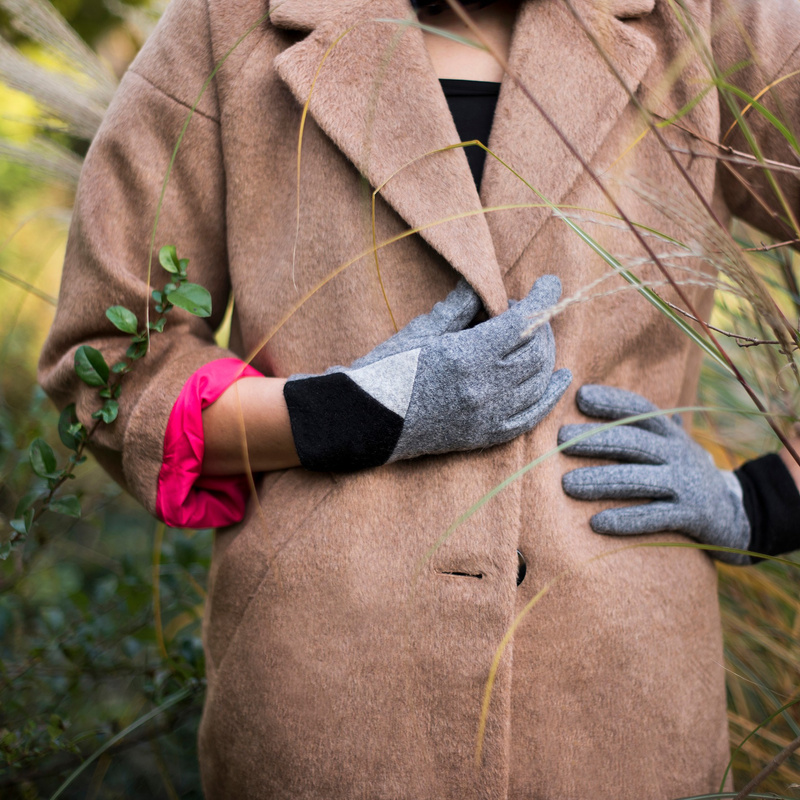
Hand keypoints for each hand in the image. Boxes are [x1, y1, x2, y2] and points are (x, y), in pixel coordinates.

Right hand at [284, 276, 571, 471]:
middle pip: (537, 351)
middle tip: (530, 311)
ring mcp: (485, 416)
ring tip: (537, 337)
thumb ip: (457, 309)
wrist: (362, 420)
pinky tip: (560, 378)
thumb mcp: (420, 332)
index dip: (542, 298)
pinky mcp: (483, 436)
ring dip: (546, 355)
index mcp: (466, 356)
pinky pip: (529, 417)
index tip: (549, 283)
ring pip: (538, 381)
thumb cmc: (385, 371)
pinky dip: (548, 396)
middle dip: (542, 325)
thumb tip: (480, 285)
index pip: (523, 322)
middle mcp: (482, 388)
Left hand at [558, 384, 750, 564]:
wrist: (735, 511)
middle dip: (596, 440)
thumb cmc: (682, 472)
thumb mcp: (668, 445)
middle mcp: (677, 453)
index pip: (640, 410)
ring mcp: (685, 483)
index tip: (581, 397)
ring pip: (638, 479)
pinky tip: (597, 523)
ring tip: (568, 485)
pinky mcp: (691, 515)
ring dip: (601, 481)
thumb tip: (587, 400)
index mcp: (670, 433)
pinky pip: (654, 517)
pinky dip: (625, 520)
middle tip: (561, 440)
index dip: (612, 401)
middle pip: (633, 442)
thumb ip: (638, 429)